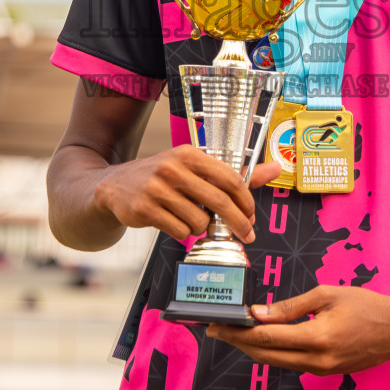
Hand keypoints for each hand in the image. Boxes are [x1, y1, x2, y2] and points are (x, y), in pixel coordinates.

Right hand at [93, 145, 279, 242]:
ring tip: (190, 219)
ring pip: (199, 221)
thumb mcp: (195, 169)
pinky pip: (179, 231)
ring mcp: (157, 188)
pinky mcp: (145, 208)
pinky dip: (183, 233)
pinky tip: (174, 223)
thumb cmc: (163, 179)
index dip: (246, 202)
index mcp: (190, 154)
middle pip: (219, 202)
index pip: (230, 179)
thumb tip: (275, 169)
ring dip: (201, 228)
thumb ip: (233, 174)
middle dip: (237, 223)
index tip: (251, 216)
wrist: (114, 187)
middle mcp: (173, 167)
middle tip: (245, 235)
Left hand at [206, 286, 389, 374]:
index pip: (267, 339)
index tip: (218, 325)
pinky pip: (291, 364)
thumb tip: (259, 312)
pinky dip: (273, 353)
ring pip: (277, 363)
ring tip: (234, 333)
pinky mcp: (326, 372)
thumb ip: (291, 306)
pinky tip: (263, 340)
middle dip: (239, 343)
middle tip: (217, 329)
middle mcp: (318, 361)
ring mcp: (322, 371)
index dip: (239, 333)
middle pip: (266, 356)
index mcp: (318, 339)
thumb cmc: (367, 306)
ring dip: (253, 349)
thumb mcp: (328, 295)